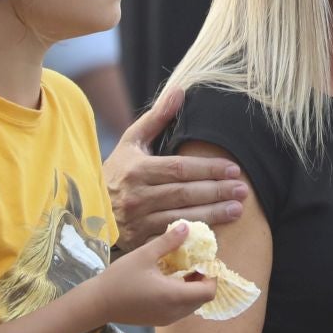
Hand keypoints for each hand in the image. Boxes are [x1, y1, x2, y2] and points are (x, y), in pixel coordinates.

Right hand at [89, 220, 219, 327]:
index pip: (208, 291)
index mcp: (174, 296)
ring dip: (193, 288)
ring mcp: (167, 319)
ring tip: (181, 270)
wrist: (97, 304)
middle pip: (202, 299)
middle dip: (203, 280)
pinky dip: (182, 296)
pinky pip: (180, 309)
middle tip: (195, 262)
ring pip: (192, 305)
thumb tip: (187, 227)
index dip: (212, 276)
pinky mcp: (159, 321)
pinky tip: (169, 281)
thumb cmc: (120, 279)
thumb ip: (168, 242)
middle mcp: (175, 312)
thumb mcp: (144, 255)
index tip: (205, 260)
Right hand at [104, 84, 247, 249]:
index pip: (179, 168)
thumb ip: (157, 118)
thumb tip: (179, 91)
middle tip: (242, 190)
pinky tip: (216, 232)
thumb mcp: (132, 141)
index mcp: (137, 169)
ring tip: (238, 209)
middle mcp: (137, 196)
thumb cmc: (118, 170)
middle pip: (184, 193)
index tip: (233, 169)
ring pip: (181, 217)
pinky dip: (194, 235)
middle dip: (216, 191)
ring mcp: (138, 221)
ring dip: (213, 214)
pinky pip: (171, 239)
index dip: (208, 169)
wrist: (90, 206)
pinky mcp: (140, 241)